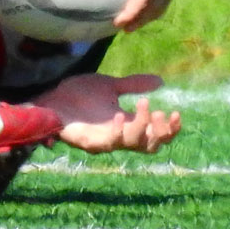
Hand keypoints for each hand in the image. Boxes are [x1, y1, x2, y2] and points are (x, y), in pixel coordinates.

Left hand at [35, 72, 181, 153]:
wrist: (53, 96)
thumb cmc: (79, 93)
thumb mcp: (111, 85)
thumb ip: (134, 85)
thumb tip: (160, 81)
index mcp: (127, 124)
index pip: (155, 136)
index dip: (169, 130)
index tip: (176, 113)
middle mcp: (119, 136)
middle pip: (149, 146)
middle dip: (160, 132)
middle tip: (160, 112)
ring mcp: (105, 141)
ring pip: (132, 144)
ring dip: (142, 126)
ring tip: (144, 104)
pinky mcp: (89, 142)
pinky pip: (108, 143)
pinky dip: (118, 131)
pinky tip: (119, 115)